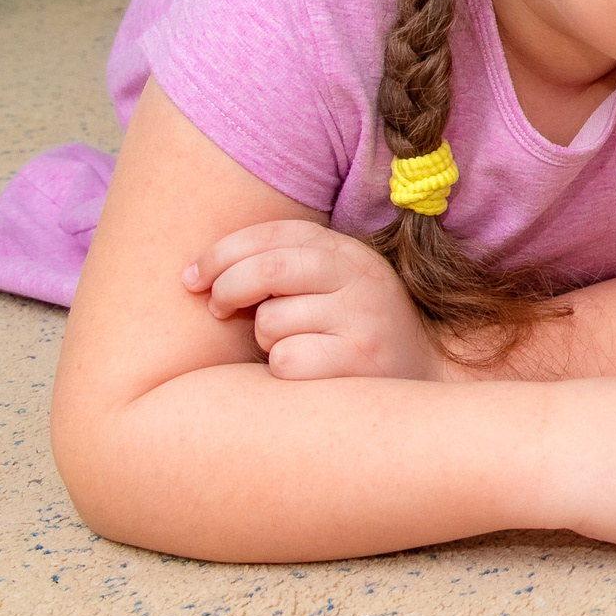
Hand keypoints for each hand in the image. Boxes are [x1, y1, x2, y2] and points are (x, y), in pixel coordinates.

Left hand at [186, 220, 446, 380]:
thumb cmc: (354, 335)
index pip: (275, 233)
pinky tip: (308, 373)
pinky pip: (285, 359)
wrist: (424, 382)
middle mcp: (362, 279)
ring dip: (264, 339)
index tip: (192, 278)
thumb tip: (196, 276)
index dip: (222, 252)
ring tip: (294, 347)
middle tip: (217, 310)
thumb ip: (284, 270)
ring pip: (271, 320)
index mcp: (351, 253)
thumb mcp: (332, 288)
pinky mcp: (358, 362)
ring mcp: (364, 320)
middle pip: (269, 268)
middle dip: (227, 288)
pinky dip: (283, 369)